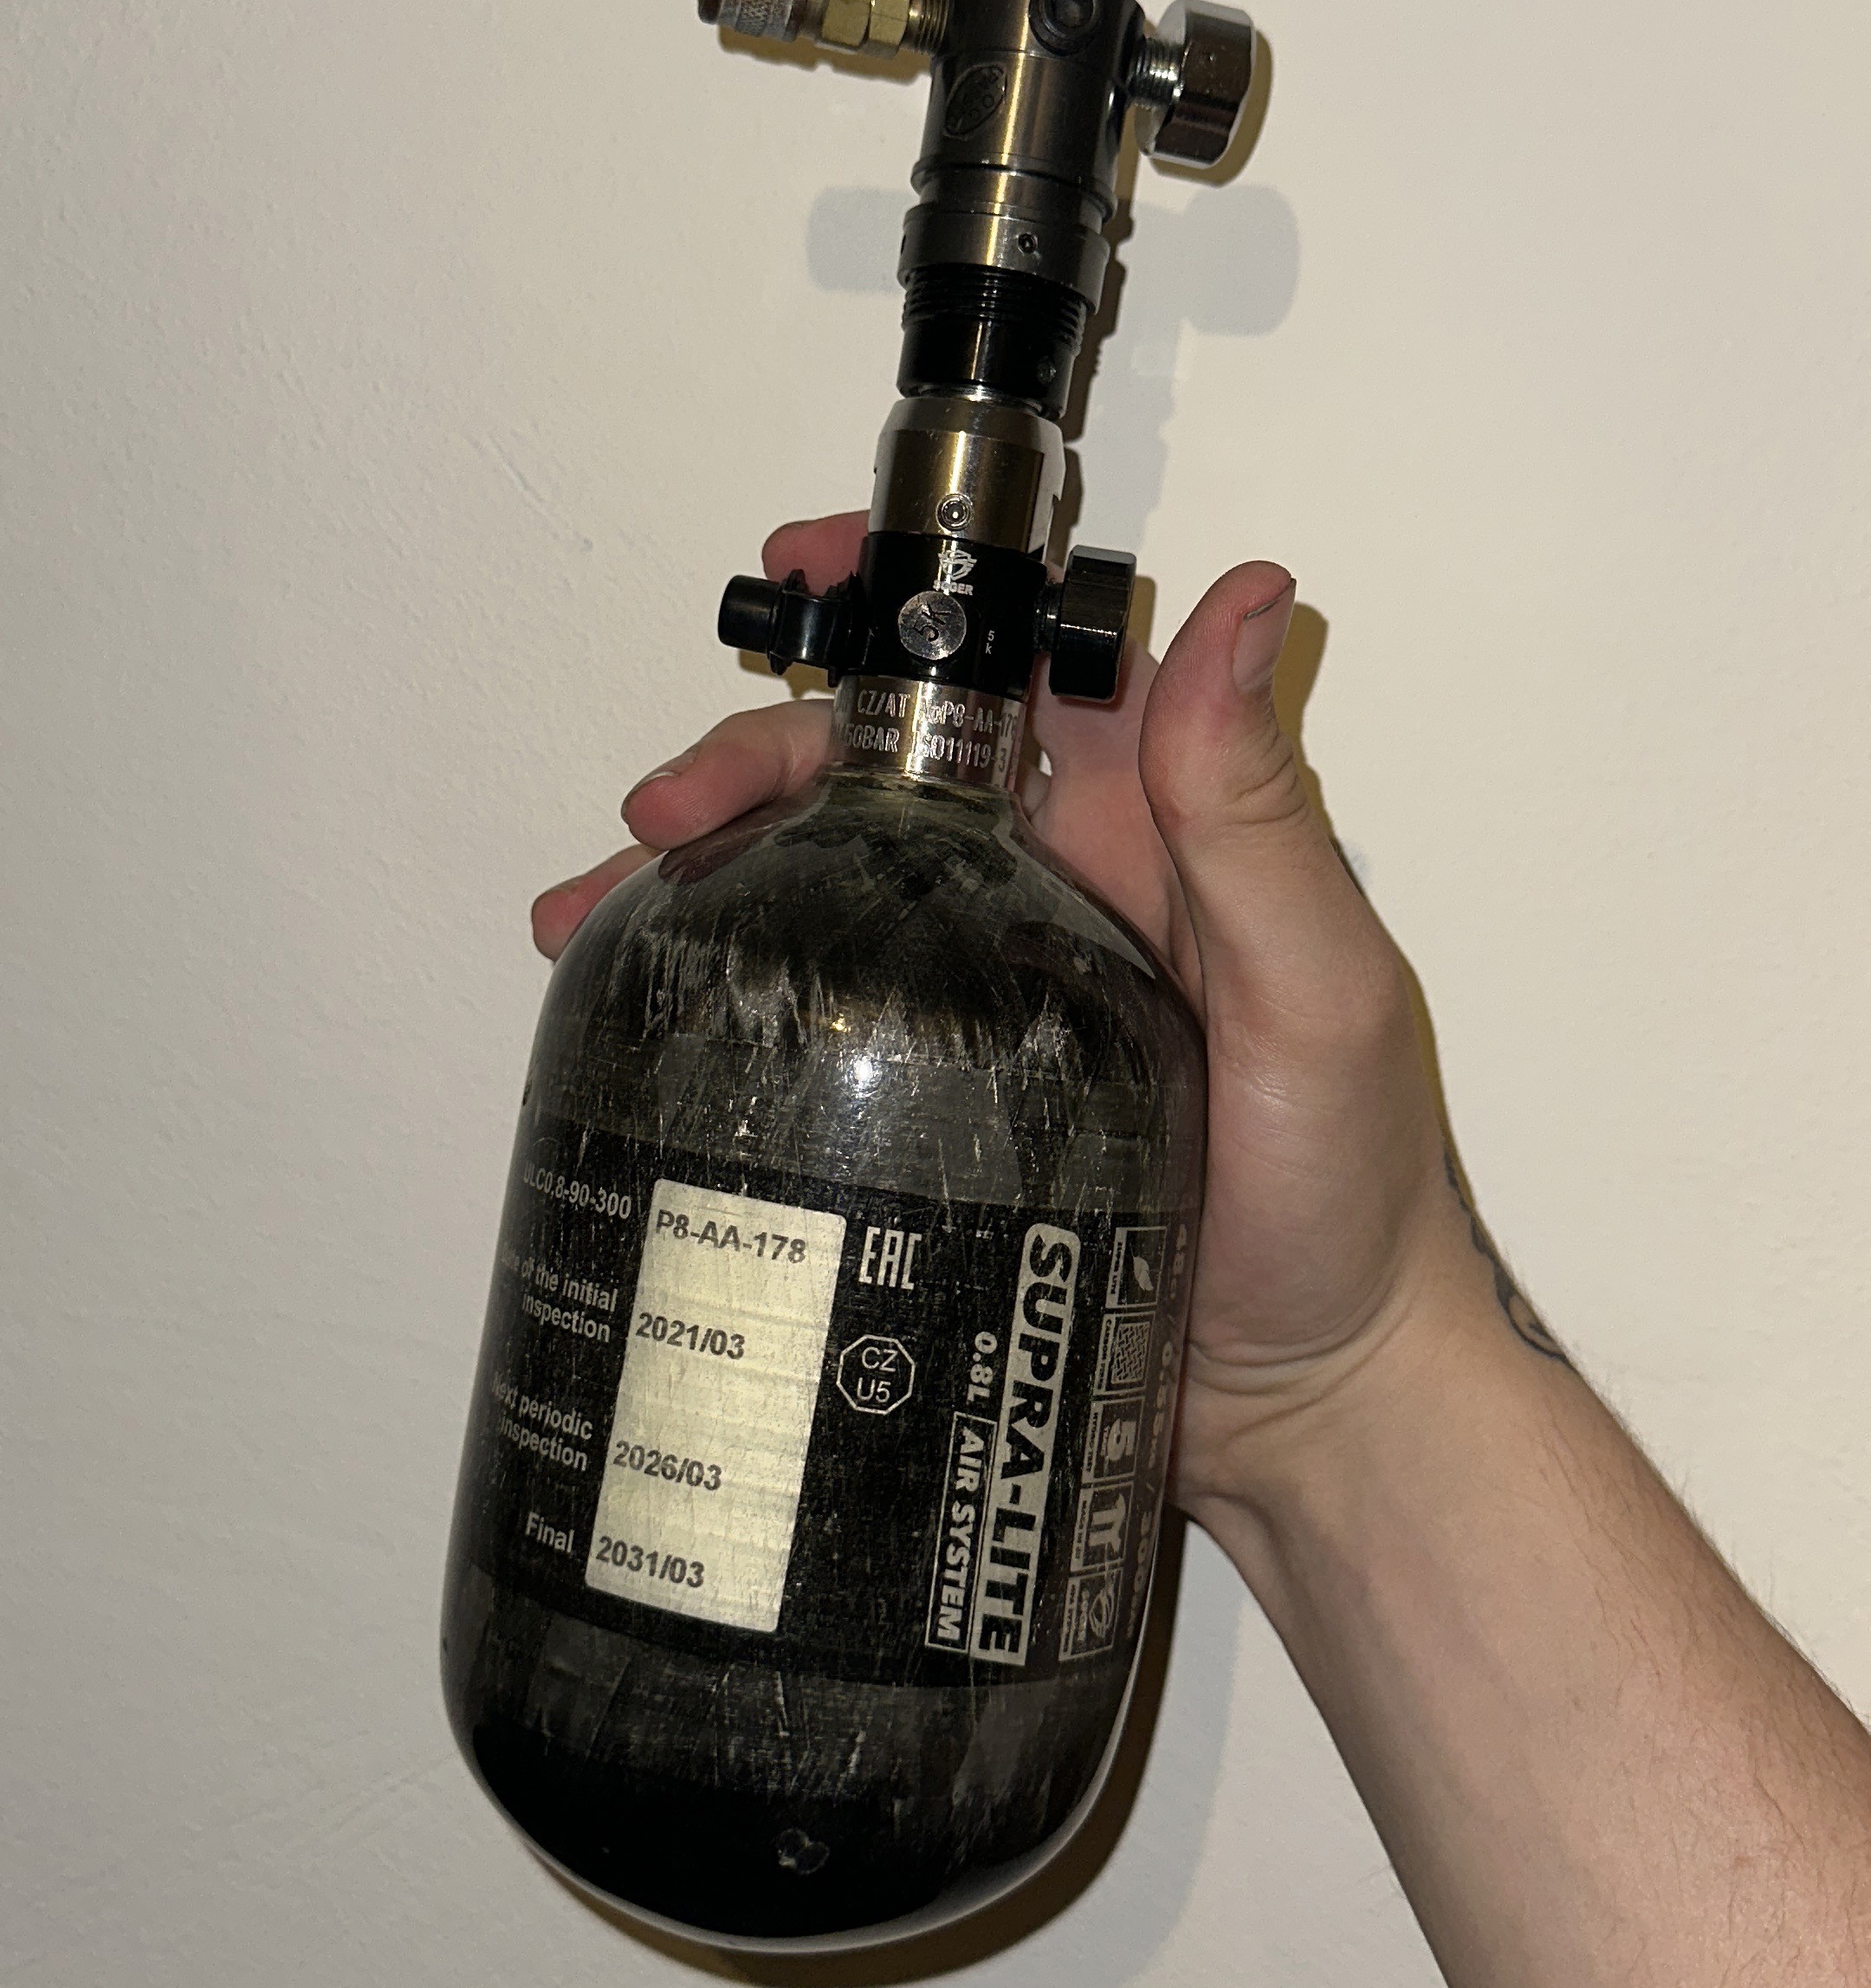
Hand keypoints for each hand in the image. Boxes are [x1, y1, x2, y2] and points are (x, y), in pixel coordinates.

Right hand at [532, 513, 1482, 1513]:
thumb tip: (1252, 599)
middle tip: (671, 805)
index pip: (1015, 659)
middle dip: (760, 752)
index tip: (814, 571)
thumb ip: (1260, 806)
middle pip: (882, 762)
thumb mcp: (1316, 989)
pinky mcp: (940, 1092)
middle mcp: (1062, 881)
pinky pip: (814, 1001)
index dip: (910, 596)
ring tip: (598, 908)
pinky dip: (715, 981)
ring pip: (827, 873)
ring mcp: (990, 987)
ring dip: (709, 864)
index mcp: (1155, 820)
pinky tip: (633, 1000)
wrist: (1311, 1416)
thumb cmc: (1350, 1204)